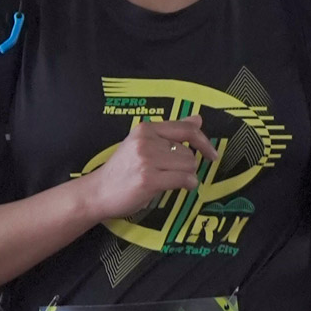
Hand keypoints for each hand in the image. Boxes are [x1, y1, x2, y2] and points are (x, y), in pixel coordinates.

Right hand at [84, 116, 217, 223]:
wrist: (98, 191)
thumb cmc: (122, 170)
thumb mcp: (143, 144)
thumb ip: (170, 132)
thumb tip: (198, 119)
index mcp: (146, 129)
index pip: (186, 128)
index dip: (204, 141)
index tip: (211, 154)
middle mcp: (146, 141)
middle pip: (188, 152)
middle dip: (188, 166)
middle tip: (173, 175)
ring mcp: (147, 160)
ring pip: (188, 165)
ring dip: (186, 176)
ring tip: (170, 181)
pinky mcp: (149, 179)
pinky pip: (183, 180)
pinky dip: (188, 185)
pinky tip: (181, 187)